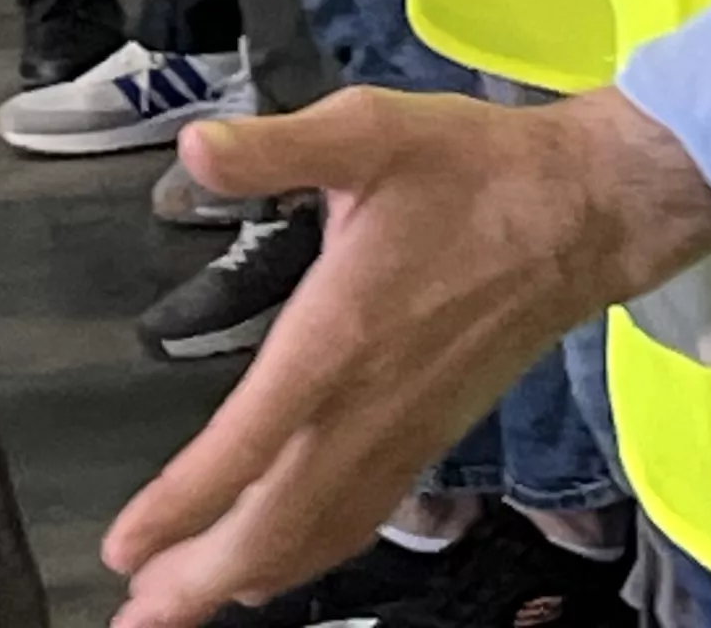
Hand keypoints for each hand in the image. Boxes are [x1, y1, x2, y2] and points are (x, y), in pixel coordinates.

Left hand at [103, 89, 710, 625]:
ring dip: (248, 577)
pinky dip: (309, 555)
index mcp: (341, 335)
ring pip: (319, 534)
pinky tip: (280, 561)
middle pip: (276, 525)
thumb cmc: (479, 170)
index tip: (126, 547)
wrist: (584, 211)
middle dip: (199, 581)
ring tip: (185, 604)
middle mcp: (370, 403)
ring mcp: (406, 430)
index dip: (180, 507)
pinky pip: (361, 519)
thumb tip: (196, 145)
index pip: (247, 444)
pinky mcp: (433, 435)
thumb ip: (276, 147)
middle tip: (137, 615)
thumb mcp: (370, 131)